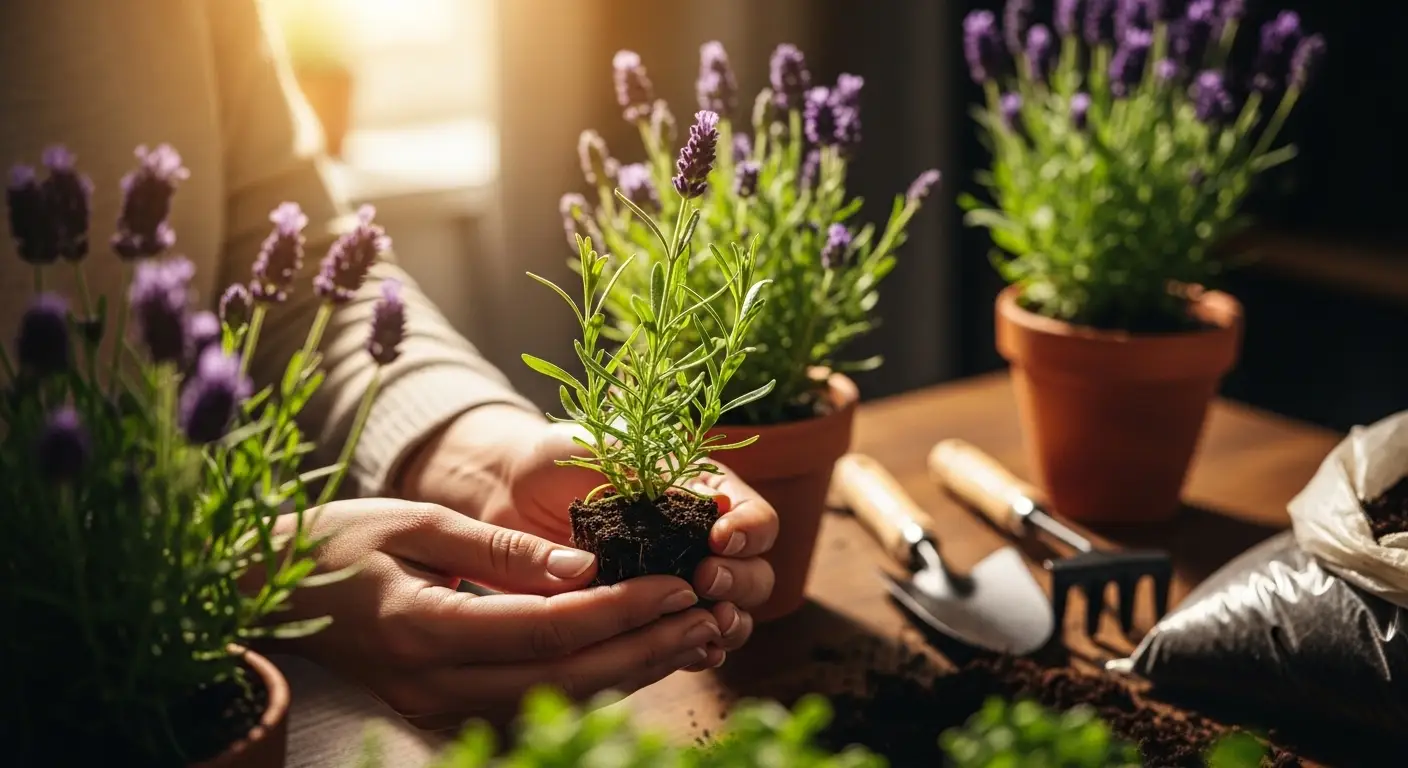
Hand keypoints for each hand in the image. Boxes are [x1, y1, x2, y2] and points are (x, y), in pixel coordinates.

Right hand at [256, 498, 720, 729]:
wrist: (264, 596)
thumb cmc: (332, 546)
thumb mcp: (414, 523)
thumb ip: (501, 550)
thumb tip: (584, 564)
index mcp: (425, 629)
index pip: (550, 629)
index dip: (621, 610)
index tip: (677, 584)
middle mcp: (434, 683)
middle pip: (565, 677)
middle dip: (643, 649)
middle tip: (706, 617)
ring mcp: (435, 707)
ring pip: (555, 702)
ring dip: (628, 673)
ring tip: (692, 640)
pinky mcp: (440, 709)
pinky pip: (532, 704)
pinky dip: (589, 684)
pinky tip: (633, 660)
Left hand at [398, 406, 779, 670]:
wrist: (509, 495)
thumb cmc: (559, 458)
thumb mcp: (604, 448)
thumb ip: (650, 471)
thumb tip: (707, 502)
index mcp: (704, 495)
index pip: (755, 516)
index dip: (749, 529)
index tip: (721, 536)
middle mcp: (701, 544)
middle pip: (756, 573)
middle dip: (741, 580)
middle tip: (706, 579)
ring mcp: (678, 586)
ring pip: (733, 615)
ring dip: (729, 623)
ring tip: (708, 623)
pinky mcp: (647, 621)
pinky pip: (687, 644)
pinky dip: (697, 651)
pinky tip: (693, 652)